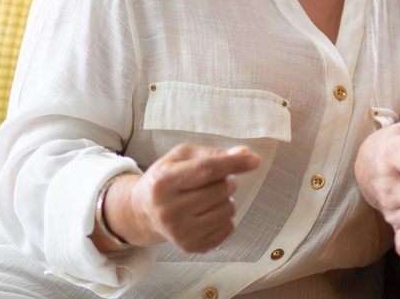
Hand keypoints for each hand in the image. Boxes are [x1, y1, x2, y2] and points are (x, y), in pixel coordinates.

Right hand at [102, 143, 260, 253]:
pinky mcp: (190, 247)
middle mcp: (169, 210)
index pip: (206, 170)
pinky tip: (207, 213)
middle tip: (215, 180)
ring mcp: (179, 232)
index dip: (234, 163)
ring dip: (226, 200)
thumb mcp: (181, 157)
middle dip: (227, 181)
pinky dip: (224, 217)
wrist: (144, 211)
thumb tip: (245, 154)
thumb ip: (212, 153)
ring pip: (228, 210)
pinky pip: (228, 228)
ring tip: (208, 197)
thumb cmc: (166, 178)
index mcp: (164, 182)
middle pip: (221, 190)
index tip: (255, 160)